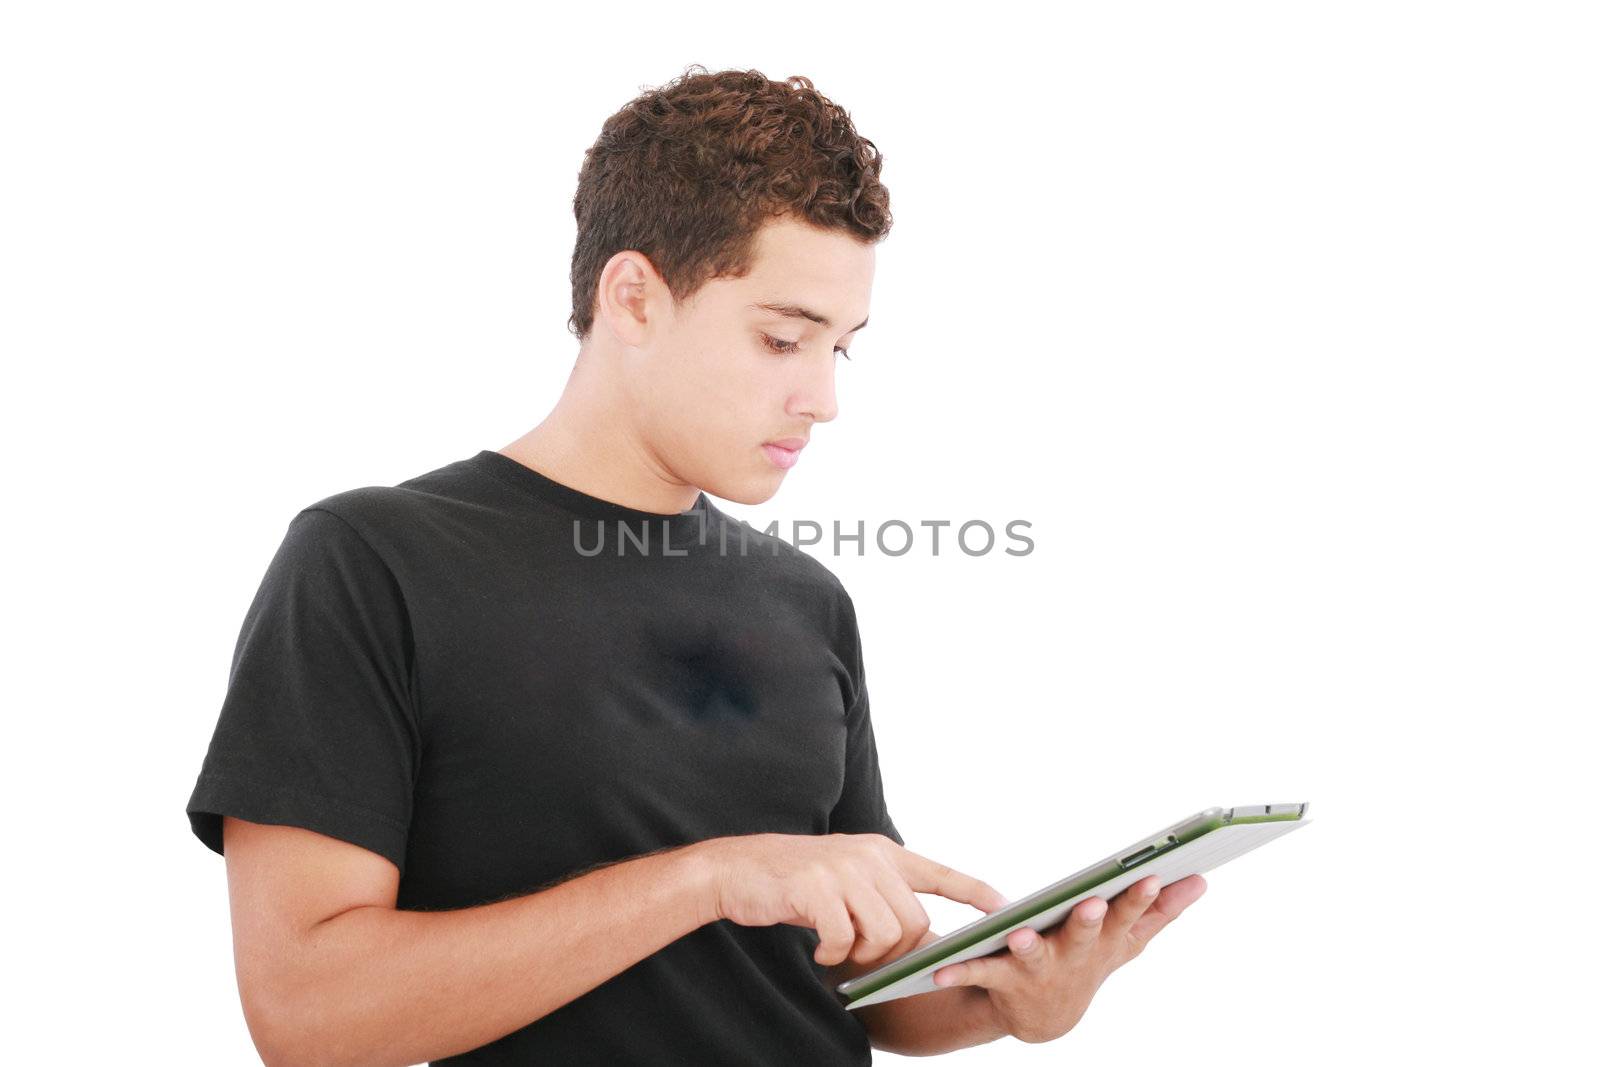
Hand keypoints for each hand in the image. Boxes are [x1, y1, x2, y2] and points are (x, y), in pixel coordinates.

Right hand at [702, 832, 1008, 967]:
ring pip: (885, 933)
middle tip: (861, 954)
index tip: (1004, 907)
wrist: (737, 871)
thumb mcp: (844, 878)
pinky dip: (834, 956)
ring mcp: (842, 869)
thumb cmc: (794, 884)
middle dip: (894, 950)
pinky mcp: (817, 887)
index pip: (939, 872)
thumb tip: (913, 936)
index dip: (974, 891)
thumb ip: (880, 895)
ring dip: (862, 955)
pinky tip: (819, 952)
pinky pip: (846, 940)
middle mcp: (868, 856)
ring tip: (838, 950)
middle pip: (914, 921)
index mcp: (880, 852)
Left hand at [930, 873, 1207, 1043]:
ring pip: (1033, 955)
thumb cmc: (1088, 962)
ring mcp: (1038, 970)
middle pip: (1083, 935)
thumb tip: (1201, 881)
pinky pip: (977, 971)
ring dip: (1028, 946)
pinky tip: (939, 968)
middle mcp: (1074, 956)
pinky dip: (959, 970)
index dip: (1139, 897)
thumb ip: (1161, 911)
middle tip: (1091, 903)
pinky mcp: (1000, 979)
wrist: (1043, 1017)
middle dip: (1088, 920)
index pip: (1127, 914)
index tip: (1152, 874)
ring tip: (1019, 935)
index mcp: (1104, 940)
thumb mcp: (1126, 941)